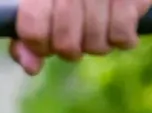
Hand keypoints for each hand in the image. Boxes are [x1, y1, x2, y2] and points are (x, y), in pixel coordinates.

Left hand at [11, 0, 147, 73]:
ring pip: (95, 43)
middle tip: (74, 41)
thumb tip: (33, 67)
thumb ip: (28, 35)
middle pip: (66, 42)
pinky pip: (122, 33)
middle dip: (69, 50)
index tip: (44, 44)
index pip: (34, 27)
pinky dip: (122, 40)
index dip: (38, 45)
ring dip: (96, 46)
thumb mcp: (39, 2)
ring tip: (97, 32)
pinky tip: (119, 29)